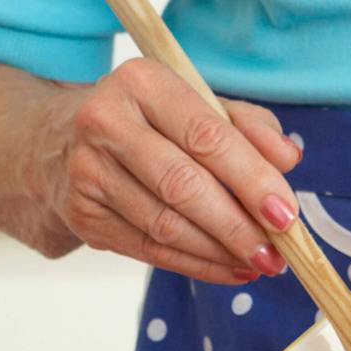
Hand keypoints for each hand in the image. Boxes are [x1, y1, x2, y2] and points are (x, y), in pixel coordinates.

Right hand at [40, 58, 304, 283]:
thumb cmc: (150, 122)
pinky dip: (196, 264)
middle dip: (237, 225)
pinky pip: (149, 249)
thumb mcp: (200, 106)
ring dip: (219, 251)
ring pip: (165, 224)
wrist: (62, 141)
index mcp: (141, 82)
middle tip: (277, 253)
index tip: (286, 213)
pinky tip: (229, 269)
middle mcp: (105, 122)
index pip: (206, 137)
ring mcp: (87, 171)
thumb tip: (288, 158)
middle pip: (183, 185)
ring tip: (260, 263)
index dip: (251, 179)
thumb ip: (249, 126)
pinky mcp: (83, 215)